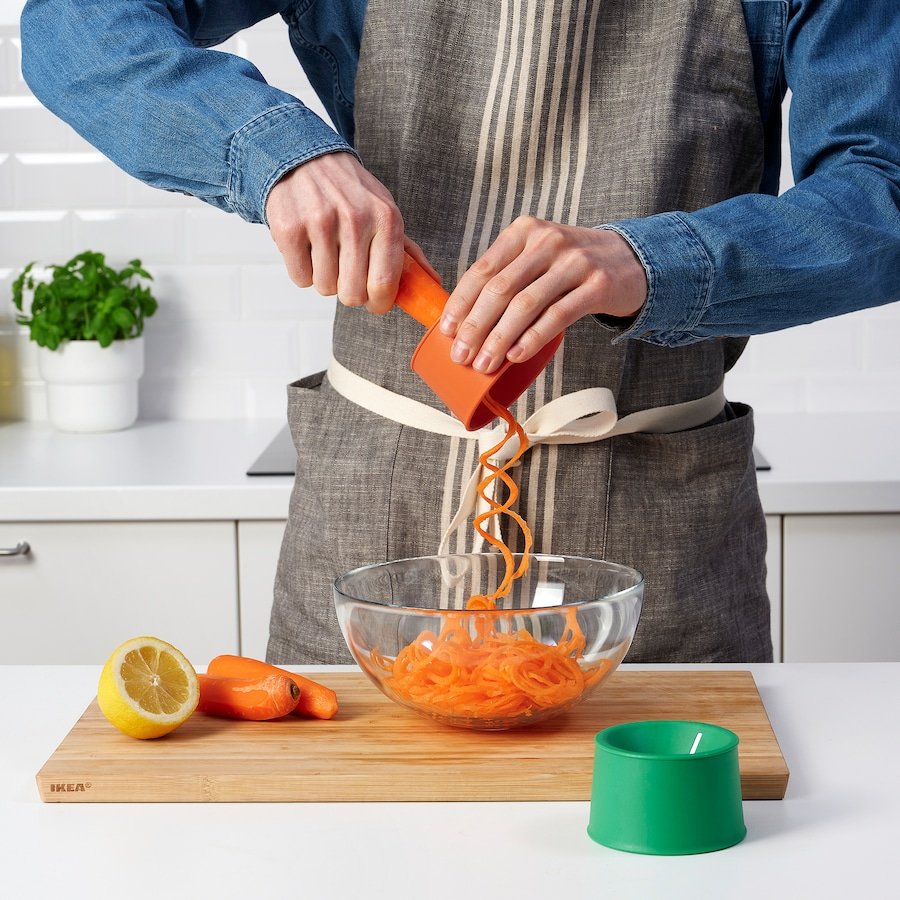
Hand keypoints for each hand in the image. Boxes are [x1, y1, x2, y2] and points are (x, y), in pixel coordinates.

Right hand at [265, 151, 437, 312]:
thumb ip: (408, 252)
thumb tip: (433, 283)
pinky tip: (308, 247)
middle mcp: (355, 219)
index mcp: (386, 219)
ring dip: (325, 279)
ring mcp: (320, 222)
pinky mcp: (290, 228)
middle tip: (346, 273)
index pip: (384, 285)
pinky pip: (301, 278)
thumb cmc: (351, 195)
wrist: (306, 158)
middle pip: (352, 294)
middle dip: (350, 292)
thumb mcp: (385, 213)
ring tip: (326, 252)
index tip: (374, 301)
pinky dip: (303, 270)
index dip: (378, 303)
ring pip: (325, 288)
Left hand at [439, 216, 647, 372]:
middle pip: (500, 289)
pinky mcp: (596, 285)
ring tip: (484, 364)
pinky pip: (557, 316)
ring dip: (499, 339)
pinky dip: (532, 338)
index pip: (483, 270)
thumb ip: (507, 277)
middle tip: (460, 355)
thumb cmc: (572, 266)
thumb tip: (465, 323)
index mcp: (523, 232)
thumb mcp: (537, 256)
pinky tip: (516, 356)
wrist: (631, 260)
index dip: (461, 303)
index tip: (447, 331)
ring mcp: (574, 262)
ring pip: (525, 305)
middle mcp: (546, 241)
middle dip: (475, 327)